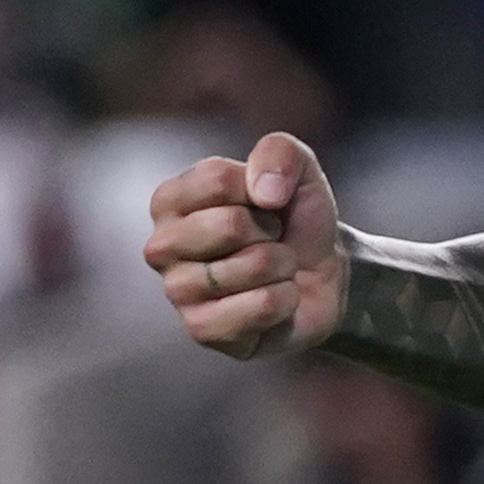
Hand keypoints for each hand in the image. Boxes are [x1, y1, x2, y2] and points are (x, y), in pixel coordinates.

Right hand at [145, 131, 347, 358]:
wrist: (322, 273)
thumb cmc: (294, 219)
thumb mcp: (298, 169)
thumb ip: (279, 152)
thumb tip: (264, 193)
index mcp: (170, 201)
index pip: (217, 179)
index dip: (260, 189)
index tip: (265, 203)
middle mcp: (161, 246)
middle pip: (229, 224)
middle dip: (270, 231)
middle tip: (270, 240)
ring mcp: (177, 292)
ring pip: (250, 266)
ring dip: (281, 266)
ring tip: (274, 270)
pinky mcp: (202, 330)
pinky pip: (258, 307)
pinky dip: (284, 300)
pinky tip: (276, 300)